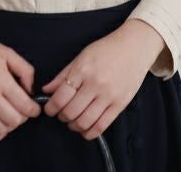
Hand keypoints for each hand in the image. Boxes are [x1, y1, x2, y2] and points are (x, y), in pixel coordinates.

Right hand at [0, 16, 41, 142]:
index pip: (24, 106)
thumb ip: (25, 70)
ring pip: (0, 130)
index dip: (34, 109)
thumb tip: (31, 89)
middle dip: (23, 117)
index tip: (35, 108)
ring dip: (10, 125)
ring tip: (10, 114)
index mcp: (0, 80)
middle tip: (23, 109)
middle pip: (14, 121)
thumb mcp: (7, 53)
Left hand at [41, 19, 166, 140]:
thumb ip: (63, 74)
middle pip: (71, 112)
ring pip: (85, 122)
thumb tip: (46, 90)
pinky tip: (85, 129)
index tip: (49, 109)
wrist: (133, 47)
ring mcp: (108, 95)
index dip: (51, 107)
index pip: (61, 97)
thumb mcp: (81, 56)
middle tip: (61, 114)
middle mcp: (95, 83)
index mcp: (82, 69)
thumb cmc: (106, 49)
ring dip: (74, 126)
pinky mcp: (120, 104)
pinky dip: (89, 132)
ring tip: (72, 121)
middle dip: (61, 117)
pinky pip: (102, 126)